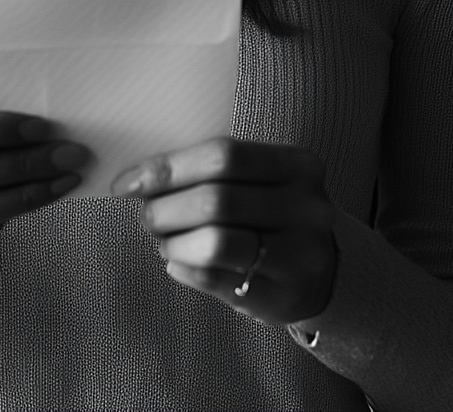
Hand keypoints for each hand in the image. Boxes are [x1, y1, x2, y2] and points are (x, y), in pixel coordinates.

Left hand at [112, 137, 336, 325]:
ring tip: (166, 242)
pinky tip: (179, 263)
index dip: (168, 168)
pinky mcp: (283, 297)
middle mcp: (307, 208)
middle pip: (215, 200)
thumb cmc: (272, 217)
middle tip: (148, 216)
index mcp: (298, 166)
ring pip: (215, 242)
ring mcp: (300, 256)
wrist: (324, 273)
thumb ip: (209, 173)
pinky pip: (215, 281)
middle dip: (164, 208)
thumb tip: (139, 177)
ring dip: (173, 242)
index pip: (223, 155)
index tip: (128, 181)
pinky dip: (185, 269)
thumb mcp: (258, 183)